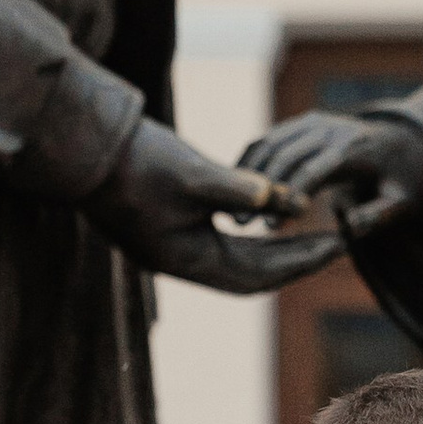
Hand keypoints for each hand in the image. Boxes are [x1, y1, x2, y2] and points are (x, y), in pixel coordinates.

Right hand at [91, 121, 340, 293]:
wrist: (83, 149)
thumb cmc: (136, 162)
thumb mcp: (196, 175)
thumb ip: (246, 191)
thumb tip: (295, 202)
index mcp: (188, 260)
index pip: (260, 275)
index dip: (302, 261)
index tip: (340, 245)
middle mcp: (182, 262)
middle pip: (253, 273)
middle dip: (296, 257)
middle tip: (339, 241)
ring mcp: (172, 247)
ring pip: (237, 257)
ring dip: (274, 246)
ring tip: (313, 230)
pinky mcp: (167, 227)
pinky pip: (221, 239)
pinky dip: (250, 230)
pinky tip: (270, 211)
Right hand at [239, 111, 422, 237]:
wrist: (404, 143)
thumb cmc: (402, 181)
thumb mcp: (403, 201)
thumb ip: (379, 215)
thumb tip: (351, 228)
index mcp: (352, 148)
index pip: (313, 170)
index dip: (289, 197)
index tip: (269, 227)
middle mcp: (329, 129)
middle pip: (285, 155)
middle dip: (262, 190)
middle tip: (243, 224)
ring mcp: (312, 122)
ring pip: (270, 144)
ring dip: (248, 177)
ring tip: (235, 212)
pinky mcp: (300, 124)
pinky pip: (267, 141)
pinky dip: (249, 164)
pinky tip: (235, 193)